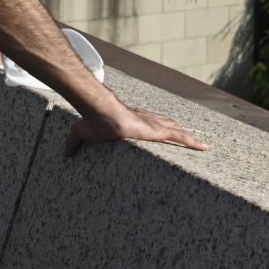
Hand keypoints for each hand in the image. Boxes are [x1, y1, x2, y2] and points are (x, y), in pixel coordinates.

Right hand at [64, 102, 208, 157]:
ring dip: (189, 138)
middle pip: (168, 125)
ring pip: (177, 131)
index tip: (164, 131)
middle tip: (189, 139)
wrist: (102, 113)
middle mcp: (148, 120)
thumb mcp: (83, 134)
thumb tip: (65, 154)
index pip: (150, 123)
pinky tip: (203, 147)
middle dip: (178, 131)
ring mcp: (154, 125)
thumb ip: (74, 144)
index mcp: (133, 121)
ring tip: (201, 145)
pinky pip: (180, 136)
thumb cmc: (95, 120)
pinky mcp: (158, 131)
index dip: (158, 126)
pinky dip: (192, 142)